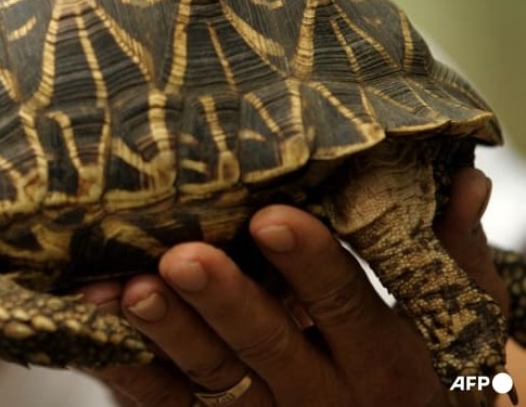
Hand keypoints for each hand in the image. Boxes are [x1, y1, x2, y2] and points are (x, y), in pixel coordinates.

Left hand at [82, 168, 502, 406]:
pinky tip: (98, 320)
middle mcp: (323, 396)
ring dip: (169, 334)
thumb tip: (467, 179)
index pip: (349, 310)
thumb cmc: (417, 361)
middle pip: (270, 349)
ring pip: (211, 380)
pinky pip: (168, 403)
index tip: (272, 219)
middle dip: (226, 303)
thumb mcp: (452, 318)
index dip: (311, 269)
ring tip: (132, 291)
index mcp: (386, 361)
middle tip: (185, 258)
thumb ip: (453, 254)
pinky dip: (129, 365)